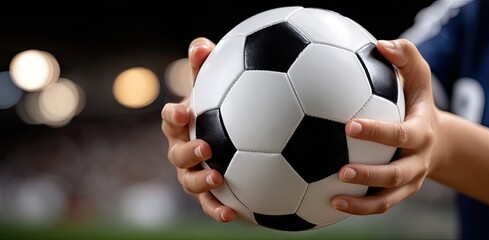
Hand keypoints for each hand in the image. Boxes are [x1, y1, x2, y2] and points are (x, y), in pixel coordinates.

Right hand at [161, 37, 235, 221]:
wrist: (235, 143)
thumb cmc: (222, 109)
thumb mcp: (217, 86)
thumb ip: (206, 67)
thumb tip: (200, 46)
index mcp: (183, 125)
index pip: (172, 118)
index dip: (174, 114)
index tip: (185, 110)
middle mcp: (182, 150)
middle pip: (175, 152)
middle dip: (187, 150)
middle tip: (205, 146)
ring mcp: (192, 174)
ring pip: (188, 181)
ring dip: (200, 181)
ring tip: (217, 178)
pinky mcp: (208, 195)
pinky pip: (209, 205)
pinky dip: (216, 210)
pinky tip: (232, 215)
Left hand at [332, 39, 440, 214]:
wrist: (439, 141)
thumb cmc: (418, 102)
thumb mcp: (419, 77)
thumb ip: (405, 56)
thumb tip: (382, 44)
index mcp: (421, 132)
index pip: (401, 134)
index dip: (377, 132)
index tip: (349, 126)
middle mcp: (418, 161)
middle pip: (397, 174)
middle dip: (370, 175)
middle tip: (341, 171)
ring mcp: (410, 182)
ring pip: (388, 199)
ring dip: (362, 204)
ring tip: (333, 199)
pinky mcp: (400, 195)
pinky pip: (380, 207)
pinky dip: (358, 210)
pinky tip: (329, 205)